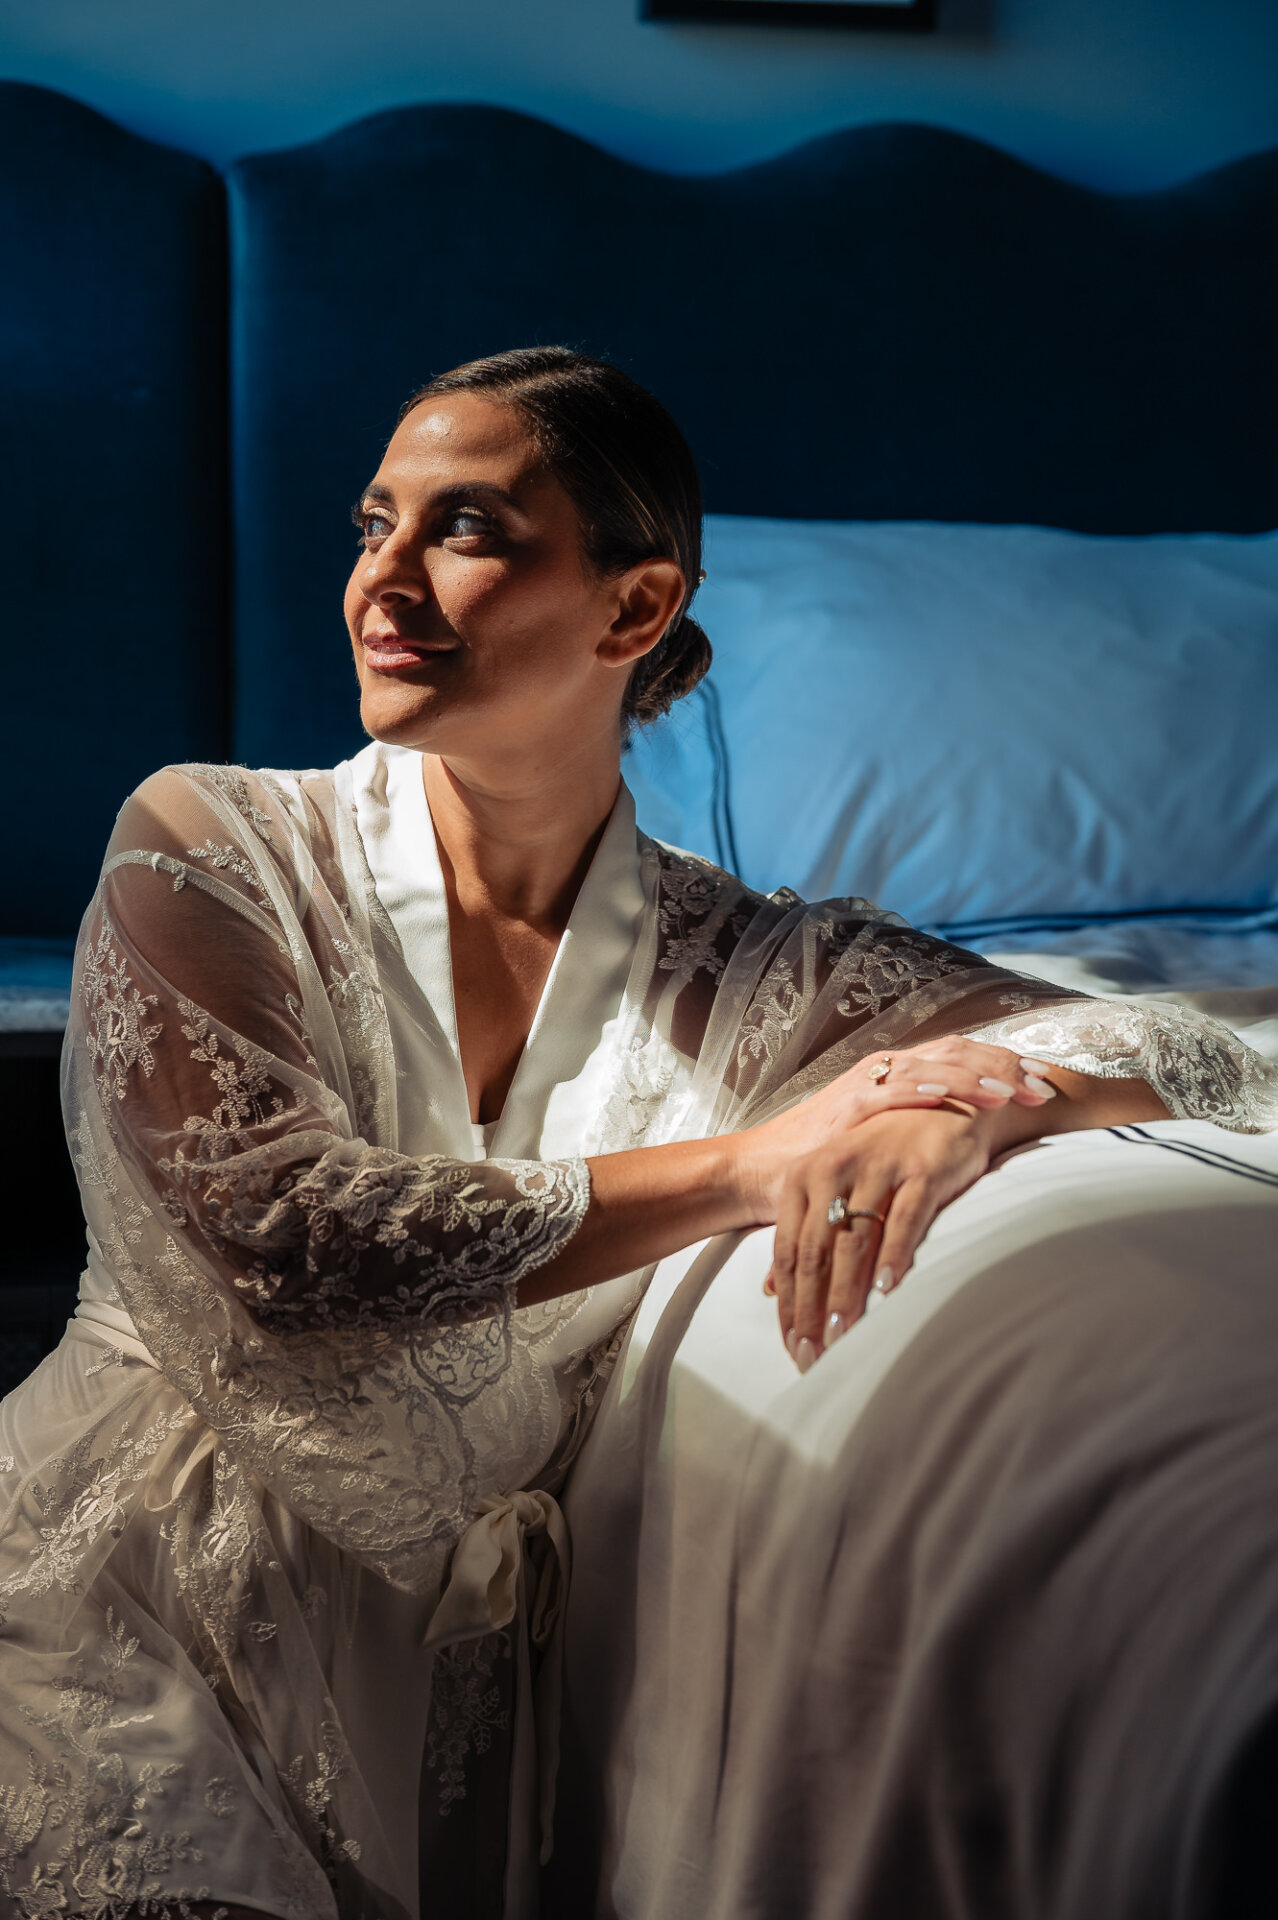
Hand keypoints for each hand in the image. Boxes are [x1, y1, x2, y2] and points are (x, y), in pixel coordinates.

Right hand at [740, 1037, 1055, 1221]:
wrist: (764, 1169)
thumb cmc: (830, 1159)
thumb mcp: (888, 1140)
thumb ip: (925, 1132)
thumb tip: (976, 1140)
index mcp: (901, 1072)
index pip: (965, 1054)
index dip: (1007, 1063)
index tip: (1046, 1078)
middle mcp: (888, 1068)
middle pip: (959, 1052)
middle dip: (1006, 1067)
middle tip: (1046, 1085)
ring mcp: (867, 1083)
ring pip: (933, 1067)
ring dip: (977, 1077)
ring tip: (1014, 1091)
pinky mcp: (847, 1108)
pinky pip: (892, 1092)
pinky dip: (924, 1091)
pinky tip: (954, 1097)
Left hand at [764, 1105, 1001, 1370]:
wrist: (945, 1105)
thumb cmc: (884, 1155)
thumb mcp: (834, 1186)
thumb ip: (803, 1234)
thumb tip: (770, 1290)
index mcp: (804, 1175)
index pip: (788, 1250)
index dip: (788, 1303)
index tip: (792, 1346)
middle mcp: (833, 1167)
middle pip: (815, 1251)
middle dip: (812, 1309)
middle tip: (814, 1357)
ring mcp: (878, 1167)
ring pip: (855, 1241)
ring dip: (847, 1294)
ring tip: (844, 1338)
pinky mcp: (921, 1169)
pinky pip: (905, 1220)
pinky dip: (894, 1257)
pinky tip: (888, 1292)